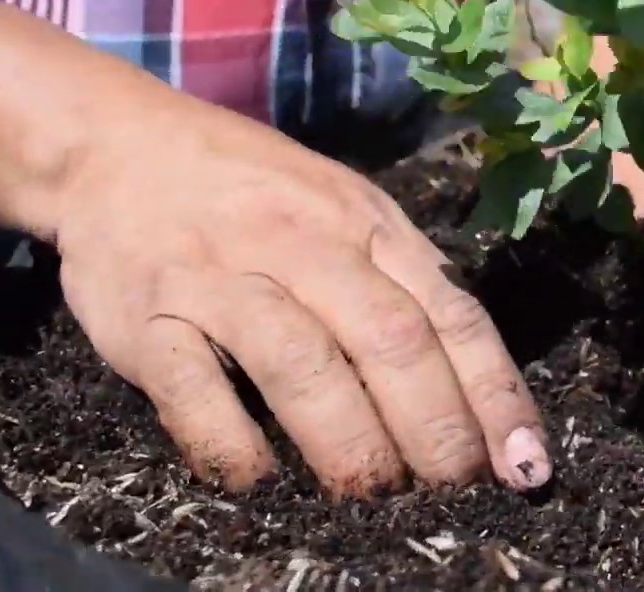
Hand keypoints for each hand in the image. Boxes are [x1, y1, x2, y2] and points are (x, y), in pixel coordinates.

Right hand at [55, 103, 549, 495]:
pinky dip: (231, 443)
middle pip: (390, 341)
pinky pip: (192, 386)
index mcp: (370, 226)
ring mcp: (223, 278)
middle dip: (434, 429)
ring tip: (375, 497)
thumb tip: (476, 391)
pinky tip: (262, 482)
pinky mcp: (146, 315)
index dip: (494, 395)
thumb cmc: (257, 193)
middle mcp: (305, 246)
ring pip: (301, 363)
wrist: (119, 145)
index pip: (451, 315)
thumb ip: (406, 285)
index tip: (524, 465)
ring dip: (348, 442)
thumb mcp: (349, 213)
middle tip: (453, 494)